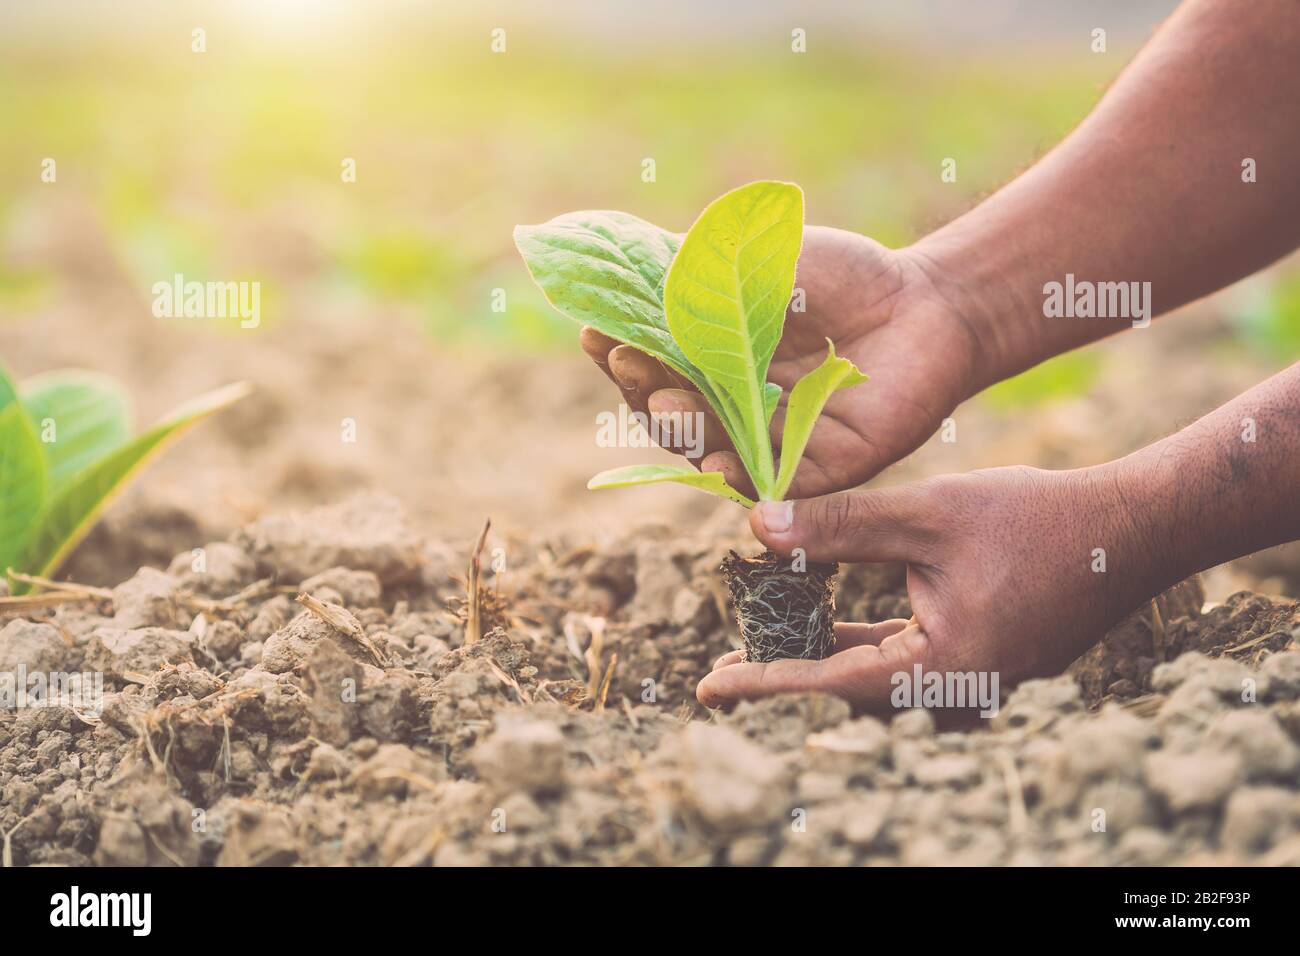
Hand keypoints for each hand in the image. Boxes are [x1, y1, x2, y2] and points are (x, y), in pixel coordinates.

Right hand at [581, 227, 986, 498]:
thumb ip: (689, 274)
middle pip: (668, 414)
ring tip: (664, 394)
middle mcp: (732, 409)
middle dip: (639, 387)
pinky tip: (713, 461)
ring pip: (707, 450)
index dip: (618, 354)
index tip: (592, 329)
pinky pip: (766, 485)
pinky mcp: (815, 473)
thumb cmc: (840, 277)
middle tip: (624, 357)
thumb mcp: (751, 263)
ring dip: (679, 428)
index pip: (648, 368)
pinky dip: (736, 477)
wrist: (926, 302)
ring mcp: (770, 443)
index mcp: (711, 363)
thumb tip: (613, 268)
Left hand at [696, 464, 1164, 711]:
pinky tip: (821, 626)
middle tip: (719, 673)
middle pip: (848, 690)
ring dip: (818, 660)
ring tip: (754, 654)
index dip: (765, 683)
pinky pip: (904, 660)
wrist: (1128, 530)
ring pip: (874, 677)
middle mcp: (958, 689)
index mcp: (945, 667)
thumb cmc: (1034, 518)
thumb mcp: (927, 512)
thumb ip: (841, 523)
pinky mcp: (979, 658)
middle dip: (784, 677)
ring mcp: (972, 679)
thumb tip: (758, 523)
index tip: (709, 691)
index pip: (832, 682)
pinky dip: (861, 643)